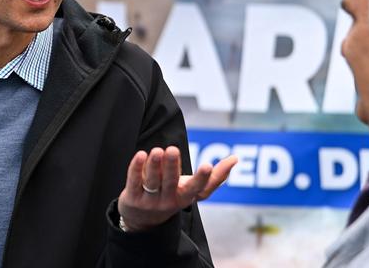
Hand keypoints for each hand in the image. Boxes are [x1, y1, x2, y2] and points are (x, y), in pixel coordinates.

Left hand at [117, 146, 236, 231]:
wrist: (142, 220)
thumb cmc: (173, 195)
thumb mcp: (193, 190)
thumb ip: (214, 177)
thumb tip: (236, 158)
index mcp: (186, 197)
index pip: (196, 189)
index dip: (202, 178)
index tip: (207, 164)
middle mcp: (169, 200)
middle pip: (171, 183)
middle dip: (172, 166)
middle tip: (172, 149)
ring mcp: (149, 201)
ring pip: (152, 182)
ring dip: (154, 165)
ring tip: (157, 150)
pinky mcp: (132, 198)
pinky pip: (134, 182)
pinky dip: (136, 168)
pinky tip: (140, 154)